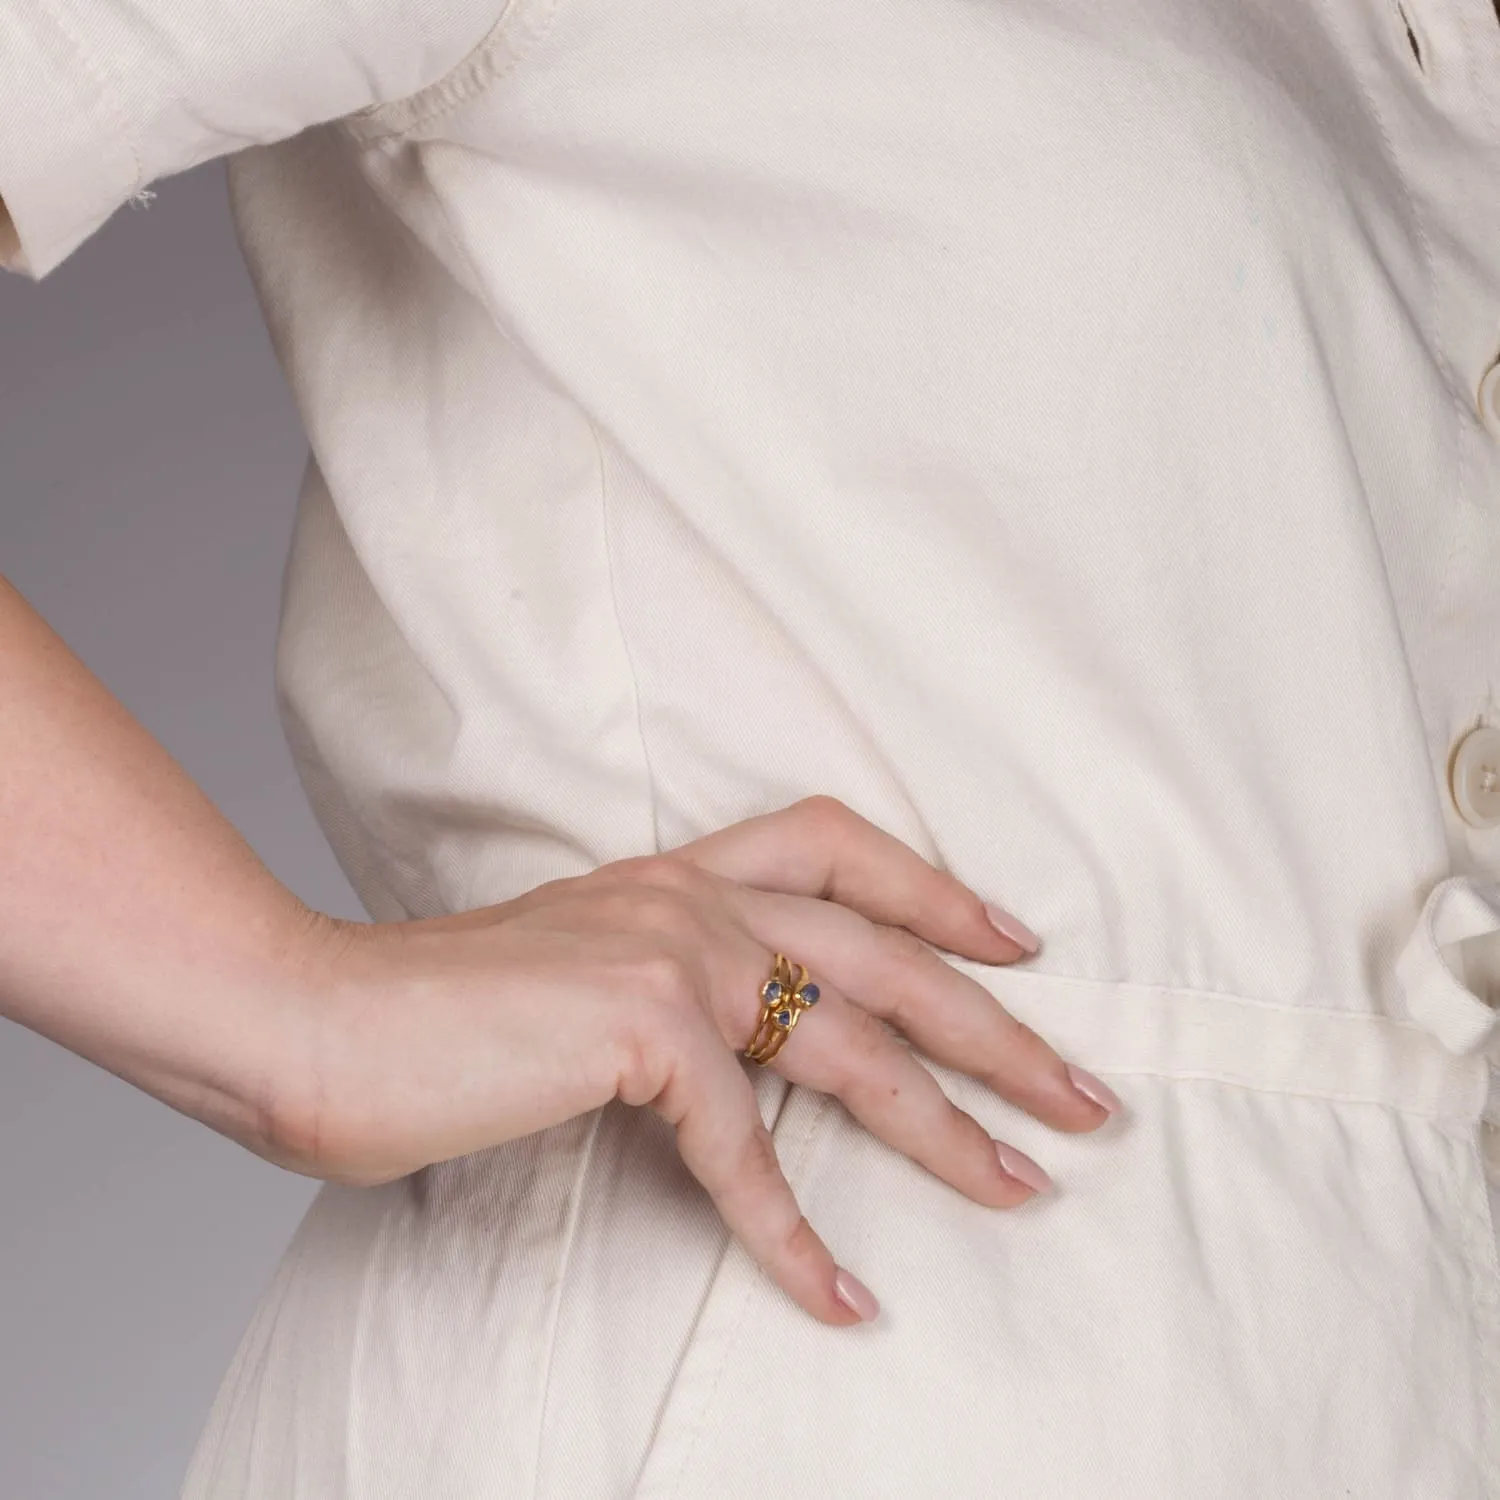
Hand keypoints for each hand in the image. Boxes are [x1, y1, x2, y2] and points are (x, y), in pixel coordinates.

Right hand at [274, 796, 1119, 1325]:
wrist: (315, 1017)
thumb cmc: (432, 1012)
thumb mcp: (575, 973)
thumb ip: (663, 993)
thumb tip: (739, 1058)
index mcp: (678, 872)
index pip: (838, 844)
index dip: (938, 886)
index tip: (1017, 939)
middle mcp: (690, 895)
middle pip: (888, 953)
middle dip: (999, 1028)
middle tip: (1086, 1092)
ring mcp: (671, 952)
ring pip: (852, 1044)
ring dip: (947, 1127)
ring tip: (1025, 1186)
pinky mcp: (638, 1028)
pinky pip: (745, 1147)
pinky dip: (794, 1231)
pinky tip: (840, 1295)